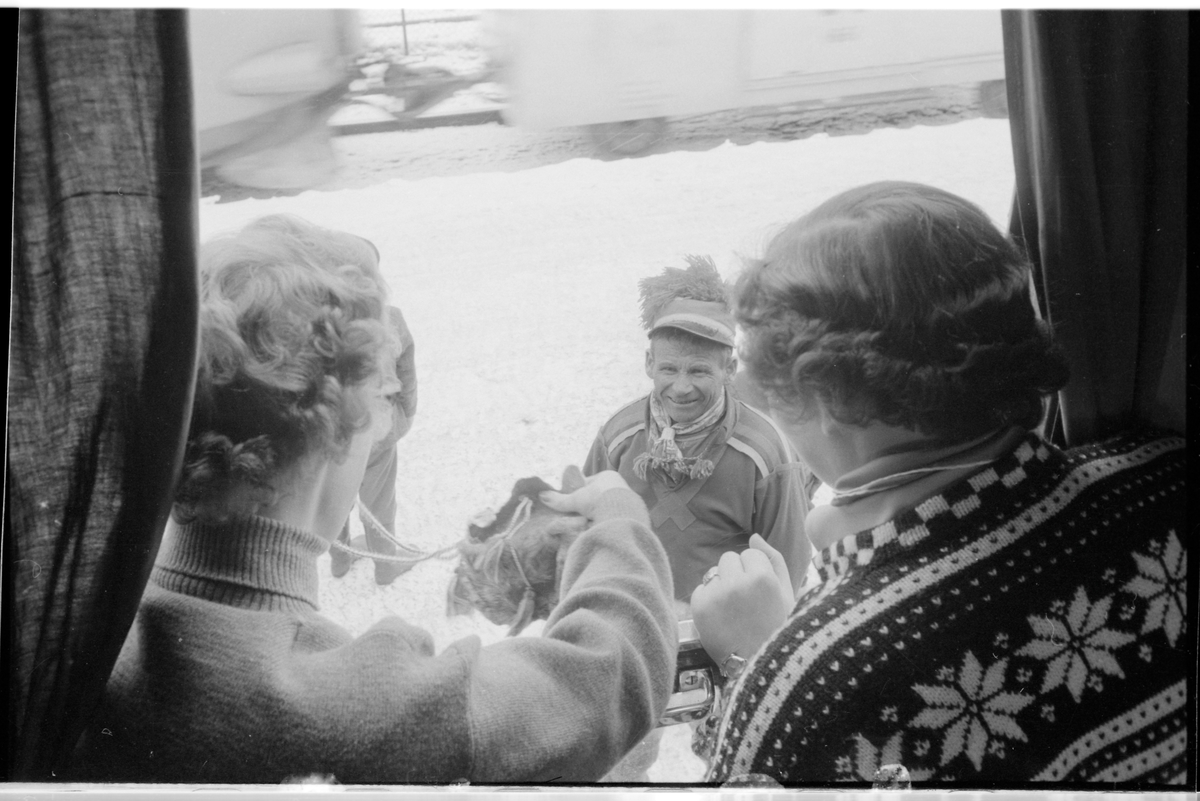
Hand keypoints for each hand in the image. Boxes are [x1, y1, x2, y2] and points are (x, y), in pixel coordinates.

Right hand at [539, 470, 630, 518]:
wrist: (622, 515)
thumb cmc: (599, 499)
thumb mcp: (577, 499)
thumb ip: (560, 500)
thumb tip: (542, 496)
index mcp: (607, 476)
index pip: (587, 484)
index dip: (577, 493)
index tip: (571, 503)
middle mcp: (618, 486)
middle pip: (595, 497)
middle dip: (586, 508)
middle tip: (577, 516)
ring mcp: (625, 499)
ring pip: (603, 508)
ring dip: (595, 516)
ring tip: (585, 524)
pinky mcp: (629, 514)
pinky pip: (611, 517)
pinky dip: (604, 522)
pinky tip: (597, 528)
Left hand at [690, 534, 793, 665]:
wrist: (757, 667)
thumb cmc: (776, 629)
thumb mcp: (787, 594)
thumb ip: (774, 560)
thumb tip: (754, 536)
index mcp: (764, 577)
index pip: (750, 553)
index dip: (755, 572)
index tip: (760, 593)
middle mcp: (738, 583)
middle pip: (729, 558)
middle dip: (736, 575)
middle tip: (745, 602)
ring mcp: (717, 595)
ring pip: (713, 572)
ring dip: (721, 585)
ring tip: (733, 611)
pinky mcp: (700, 607)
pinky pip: (701, 589)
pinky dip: (708, 601)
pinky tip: (721, 619)